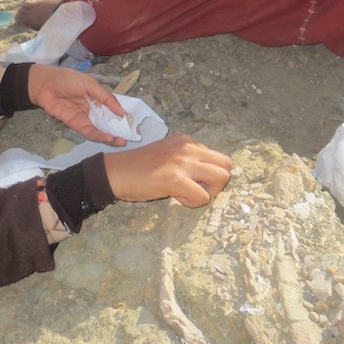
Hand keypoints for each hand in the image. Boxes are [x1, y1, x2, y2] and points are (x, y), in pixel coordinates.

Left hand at [26, 64, 127, 145]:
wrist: (44, 84)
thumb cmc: (67, 79)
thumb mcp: (90, 84)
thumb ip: (105, 98)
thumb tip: (122, 111)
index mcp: (98, 97)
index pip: (114, 108)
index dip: (124, 115)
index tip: (136, 123)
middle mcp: (94, 109)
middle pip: (110, 121)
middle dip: (121, 129)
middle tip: (133, 136)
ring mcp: (85, 118)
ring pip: (101, 129)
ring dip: (112, 136)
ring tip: (122, 141)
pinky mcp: (76, 125)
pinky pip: (90, 132)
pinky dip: (100, 136)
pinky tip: (109, 138)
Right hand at [104, 134, 232, 207]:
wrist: (117, 172)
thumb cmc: (140, 167)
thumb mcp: (169, 154)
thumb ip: (188, 158)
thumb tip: (208, 174)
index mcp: (187, 141)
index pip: (218, 157)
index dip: (209, 173)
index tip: (191, 180)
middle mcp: (188, 147)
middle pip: (227, 165)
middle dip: (216, 182)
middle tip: (196, 189)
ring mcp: (182, 162)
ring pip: (222, 178)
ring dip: (208, 192)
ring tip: (187, 194)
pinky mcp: (175, 179)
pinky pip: (203, 196)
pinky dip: (193, 202)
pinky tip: (176, 198)